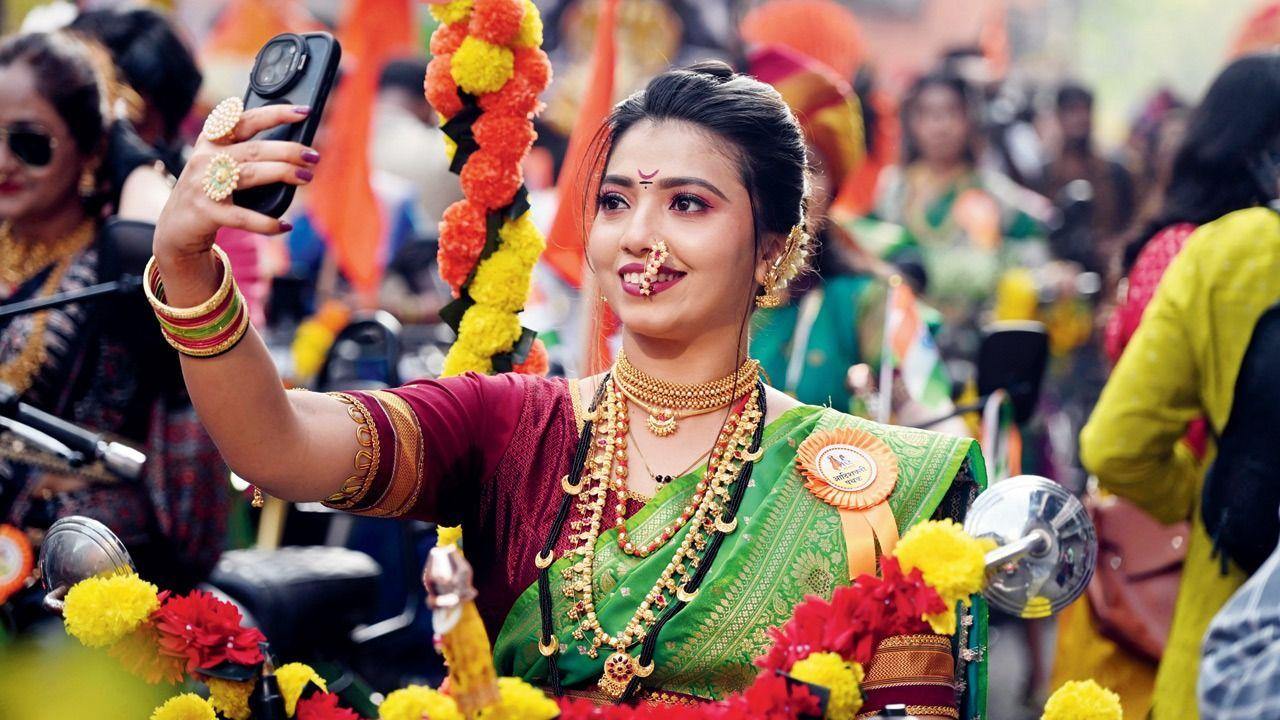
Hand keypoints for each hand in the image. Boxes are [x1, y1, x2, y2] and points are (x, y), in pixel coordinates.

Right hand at [153, 104, 318, 265]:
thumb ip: (246, 152)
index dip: (274, 113)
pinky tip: (284, 225)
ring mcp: (204, 185)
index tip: (302, 111)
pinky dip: (266, 222)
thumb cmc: (208, 190)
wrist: (176, 226)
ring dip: (283, 173)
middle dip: (288, 150)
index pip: (244, 120)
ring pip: (250, 174)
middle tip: (313, 156)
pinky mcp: (207, 213)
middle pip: (253, 149)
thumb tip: (294, 150)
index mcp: (211, 141)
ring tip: (306, 176)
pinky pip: (242, 217)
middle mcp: (205, 158)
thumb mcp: (219, 163)